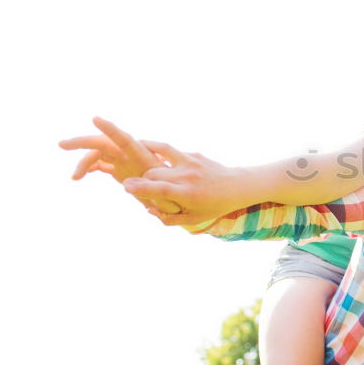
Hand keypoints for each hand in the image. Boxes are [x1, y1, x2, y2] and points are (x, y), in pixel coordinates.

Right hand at [59, 117, 182, 213]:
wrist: (187, 200)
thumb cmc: (181, 198)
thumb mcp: (169, 198)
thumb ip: (153, 190)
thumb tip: (128, 184)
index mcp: (145, 158)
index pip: (126, 140)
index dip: (111, 129)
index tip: (95, 118)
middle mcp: (134, 155)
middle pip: (105, 144)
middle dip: (83, 142)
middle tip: (61, 144)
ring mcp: (128, 161)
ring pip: (100, 154)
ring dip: (85, 161)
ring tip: (75, 177)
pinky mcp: (124, 170)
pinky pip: (103, 163)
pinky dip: (91, 167)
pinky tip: (79, 176)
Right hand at [122, 141, 244, 225]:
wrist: (238, 186)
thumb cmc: (214, 206)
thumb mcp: (194, 219)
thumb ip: (169, 218)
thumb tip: (148, 209)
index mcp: (188, 195)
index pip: (161, 190)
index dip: (142, 188)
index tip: (125, 186)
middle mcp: (188, 177)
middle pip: (154, 174)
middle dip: (140, 179)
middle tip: (131, 182)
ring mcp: (190, 163)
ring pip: (159, 155)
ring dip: (142, 156)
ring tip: (127, 154)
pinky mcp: (192, 154)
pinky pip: (168, 149)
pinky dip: (153, 148)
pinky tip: (141, 146)